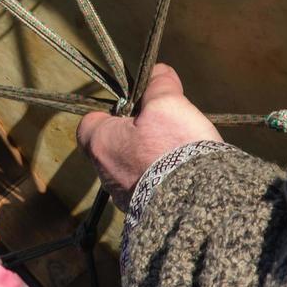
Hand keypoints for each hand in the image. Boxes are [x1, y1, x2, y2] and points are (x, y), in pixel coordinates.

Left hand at [76, 64, 220, 212]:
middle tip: (160, 128)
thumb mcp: (168, 104)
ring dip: (147, 160)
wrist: (197, 201)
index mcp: (101, 143)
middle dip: (132, 136)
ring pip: (129, 169)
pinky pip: (146, 190)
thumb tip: (157, 72)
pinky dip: (158, 181)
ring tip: (176, 153)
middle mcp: (105, 173)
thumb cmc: (174, 147)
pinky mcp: (142, 214)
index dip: (110, 112)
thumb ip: (158, 85)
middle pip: (111, 146)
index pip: (89, 123)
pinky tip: (180, 175)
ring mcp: (122, 197)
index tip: (132, 108)